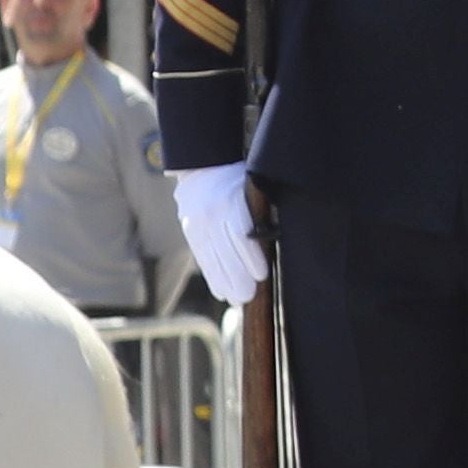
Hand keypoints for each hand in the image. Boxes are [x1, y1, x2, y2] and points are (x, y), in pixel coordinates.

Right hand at [177, 165, 266, 309]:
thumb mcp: (255, 188)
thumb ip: (263, 211)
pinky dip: (212, 275)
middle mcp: (210, 213)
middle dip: (236, 275)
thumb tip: (277, 238)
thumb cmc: (241, 180)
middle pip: (224, 249)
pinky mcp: (190, 230)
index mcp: (229, 201)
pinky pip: (201, 256)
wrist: (203, 166)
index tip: (261, 275)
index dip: (250, 255)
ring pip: (211, 256)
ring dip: (223, 281)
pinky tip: (220, 292)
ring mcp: (196, 222)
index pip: (240, 232)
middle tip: (247, 298)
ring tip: (234, 300)